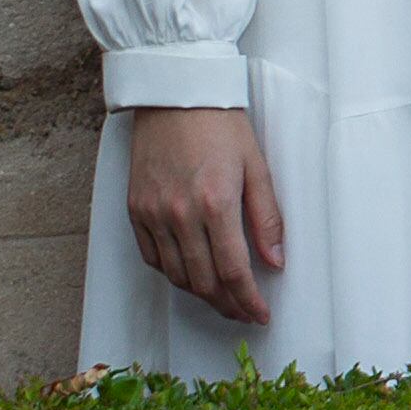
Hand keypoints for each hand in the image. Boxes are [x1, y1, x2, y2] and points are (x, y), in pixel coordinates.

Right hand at [127, 104, 282, 326]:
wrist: (175, 95)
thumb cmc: (222, 124)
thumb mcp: (257, 166)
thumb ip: (267, 217)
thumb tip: (275, 261)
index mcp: (216, 203)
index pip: (233, 270)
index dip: (248, 300)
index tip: (260, 315)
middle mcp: (179, 214)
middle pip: (202, 281)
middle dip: (227, 305)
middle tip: (244, 313)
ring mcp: (153, 213)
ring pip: (176, 275)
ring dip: (201, 294)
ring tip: (223, 299)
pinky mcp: (135, 209)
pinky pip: (152, 257)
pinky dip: (173, 273)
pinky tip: (191, 275)